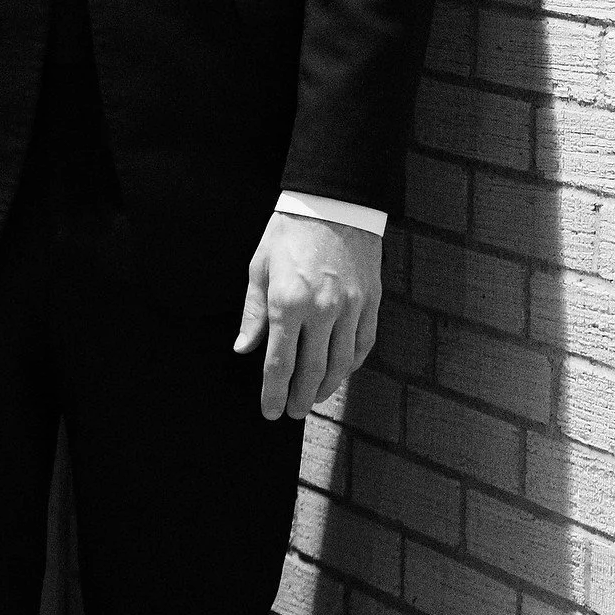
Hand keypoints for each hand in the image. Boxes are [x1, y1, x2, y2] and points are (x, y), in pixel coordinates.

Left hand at [234, 212, 382, 420]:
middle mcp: (322, 310)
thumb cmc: (288, 233)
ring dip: (327, 387)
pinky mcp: (372, 301)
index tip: (269, 411)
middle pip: (312, 370)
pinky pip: (364, 343)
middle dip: (299, 397)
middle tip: (291, 413)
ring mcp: (352, 307)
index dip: (272, 392)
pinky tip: (341, 372)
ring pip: (342, 363)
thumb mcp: (259, 268)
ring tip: (313, 398)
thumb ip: (252, 313)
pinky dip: (352, 363)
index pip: (279, 363)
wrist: (333, 202)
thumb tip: (243, 349)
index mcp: (287, 303)